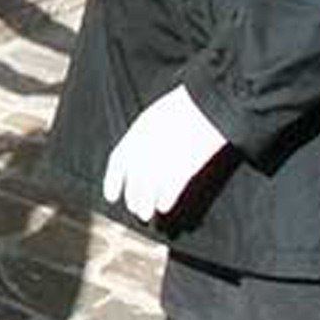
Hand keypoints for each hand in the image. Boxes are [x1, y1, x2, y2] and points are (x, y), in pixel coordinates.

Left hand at [103, 84, 227, 221]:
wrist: (208, 104)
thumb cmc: (186, 106)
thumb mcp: (156, 116)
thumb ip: (145, 136)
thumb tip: (140, 158)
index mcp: (138, 131)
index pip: (118, 161)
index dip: (112, 181)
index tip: (111, 196)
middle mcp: (146, 146)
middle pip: (133, 180)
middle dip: (133, 197)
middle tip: (136, 209)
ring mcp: (164, 158)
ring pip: (148, 190)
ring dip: (145, 205)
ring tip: (147, 215)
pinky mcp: (185, 168)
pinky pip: (169, 190)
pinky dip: (165, 200)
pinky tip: (164, 207)